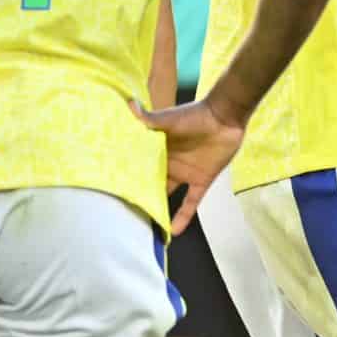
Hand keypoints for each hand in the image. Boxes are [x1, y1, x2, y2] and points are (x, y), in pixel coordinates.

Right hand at [131, 98, 244, 234]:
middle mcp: (168, 163)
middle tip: (121, 217)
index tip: (111, 193)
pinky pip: (191, 202)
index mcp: (157, 149)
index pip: (138, 167)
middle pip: (150, 183)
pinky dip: (183, 217)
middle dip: (139, 197)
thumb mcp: (169, 119)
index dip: (127, 178)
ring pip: (167, 196)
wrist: (226, 116)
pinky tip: (173, 232)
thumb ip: (150, 118)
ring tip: (144, 231)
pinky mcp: (201, 180)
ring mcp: (184, 173)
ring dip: (158, 210)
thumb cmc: (195, 115)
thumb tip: (129, 104)